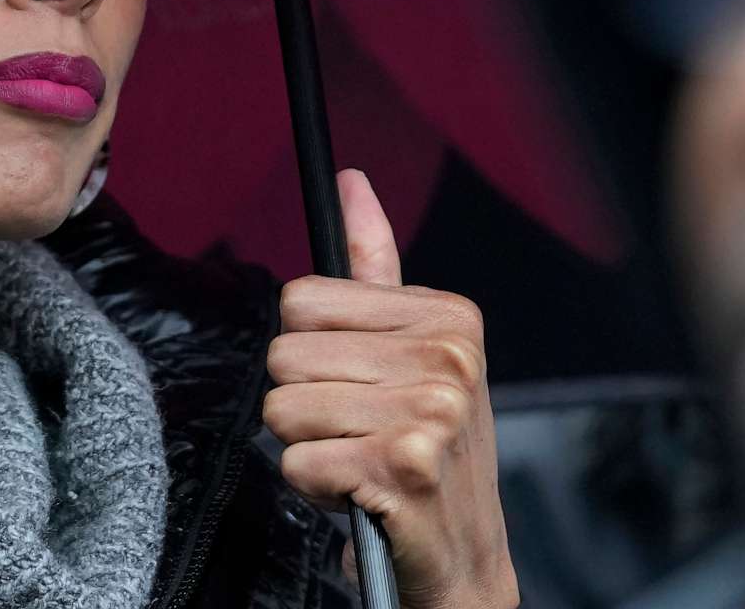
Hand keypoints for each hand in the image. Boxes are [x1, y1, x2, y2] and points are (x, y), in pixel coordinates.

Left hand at [265, 171, 517, 608]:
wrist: (462, 563)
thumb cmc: (424, 454)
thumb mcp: (409, 354)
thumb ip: (374, 270)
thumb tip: (350, 182)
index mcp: (449, 316)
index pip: (300, 299)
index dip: (312, 352)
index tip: (360, 386)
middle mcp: (449, 356)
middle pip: (284, 353)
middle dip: (302, 404)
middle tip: (356, 434)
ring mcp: (433, 410)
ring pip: (282, 407)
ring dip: (305, 448)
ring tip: (357, 464)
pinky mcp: (406, 465)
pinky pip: (296, 460)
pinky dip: (313, 488)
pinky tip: (359, 496)